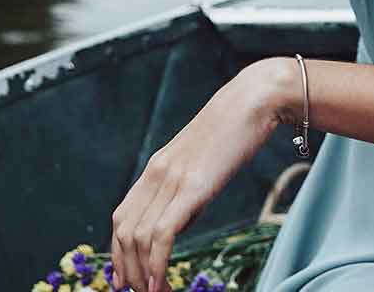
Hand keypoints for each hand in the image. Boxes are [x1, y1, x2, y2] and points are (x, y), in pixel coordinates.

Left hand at [111, 67, 278, 291]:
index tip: (124, 278)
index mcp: (156, 168)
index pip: (122, 217)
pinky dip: (156, 263)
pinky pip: (162, 232)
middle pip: (124, 231)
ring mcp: (172, 179)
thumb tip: (179, 221)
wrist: (255, 101)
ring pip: (138, 236)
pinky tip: (160, 282)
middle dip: (126, 268)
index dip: (118, 252)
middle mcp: (156, 174)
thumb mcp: (203, 163)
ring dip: (141, 272)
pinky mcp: (192, 186)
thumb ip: (186, 190)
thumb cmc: (236, 131)